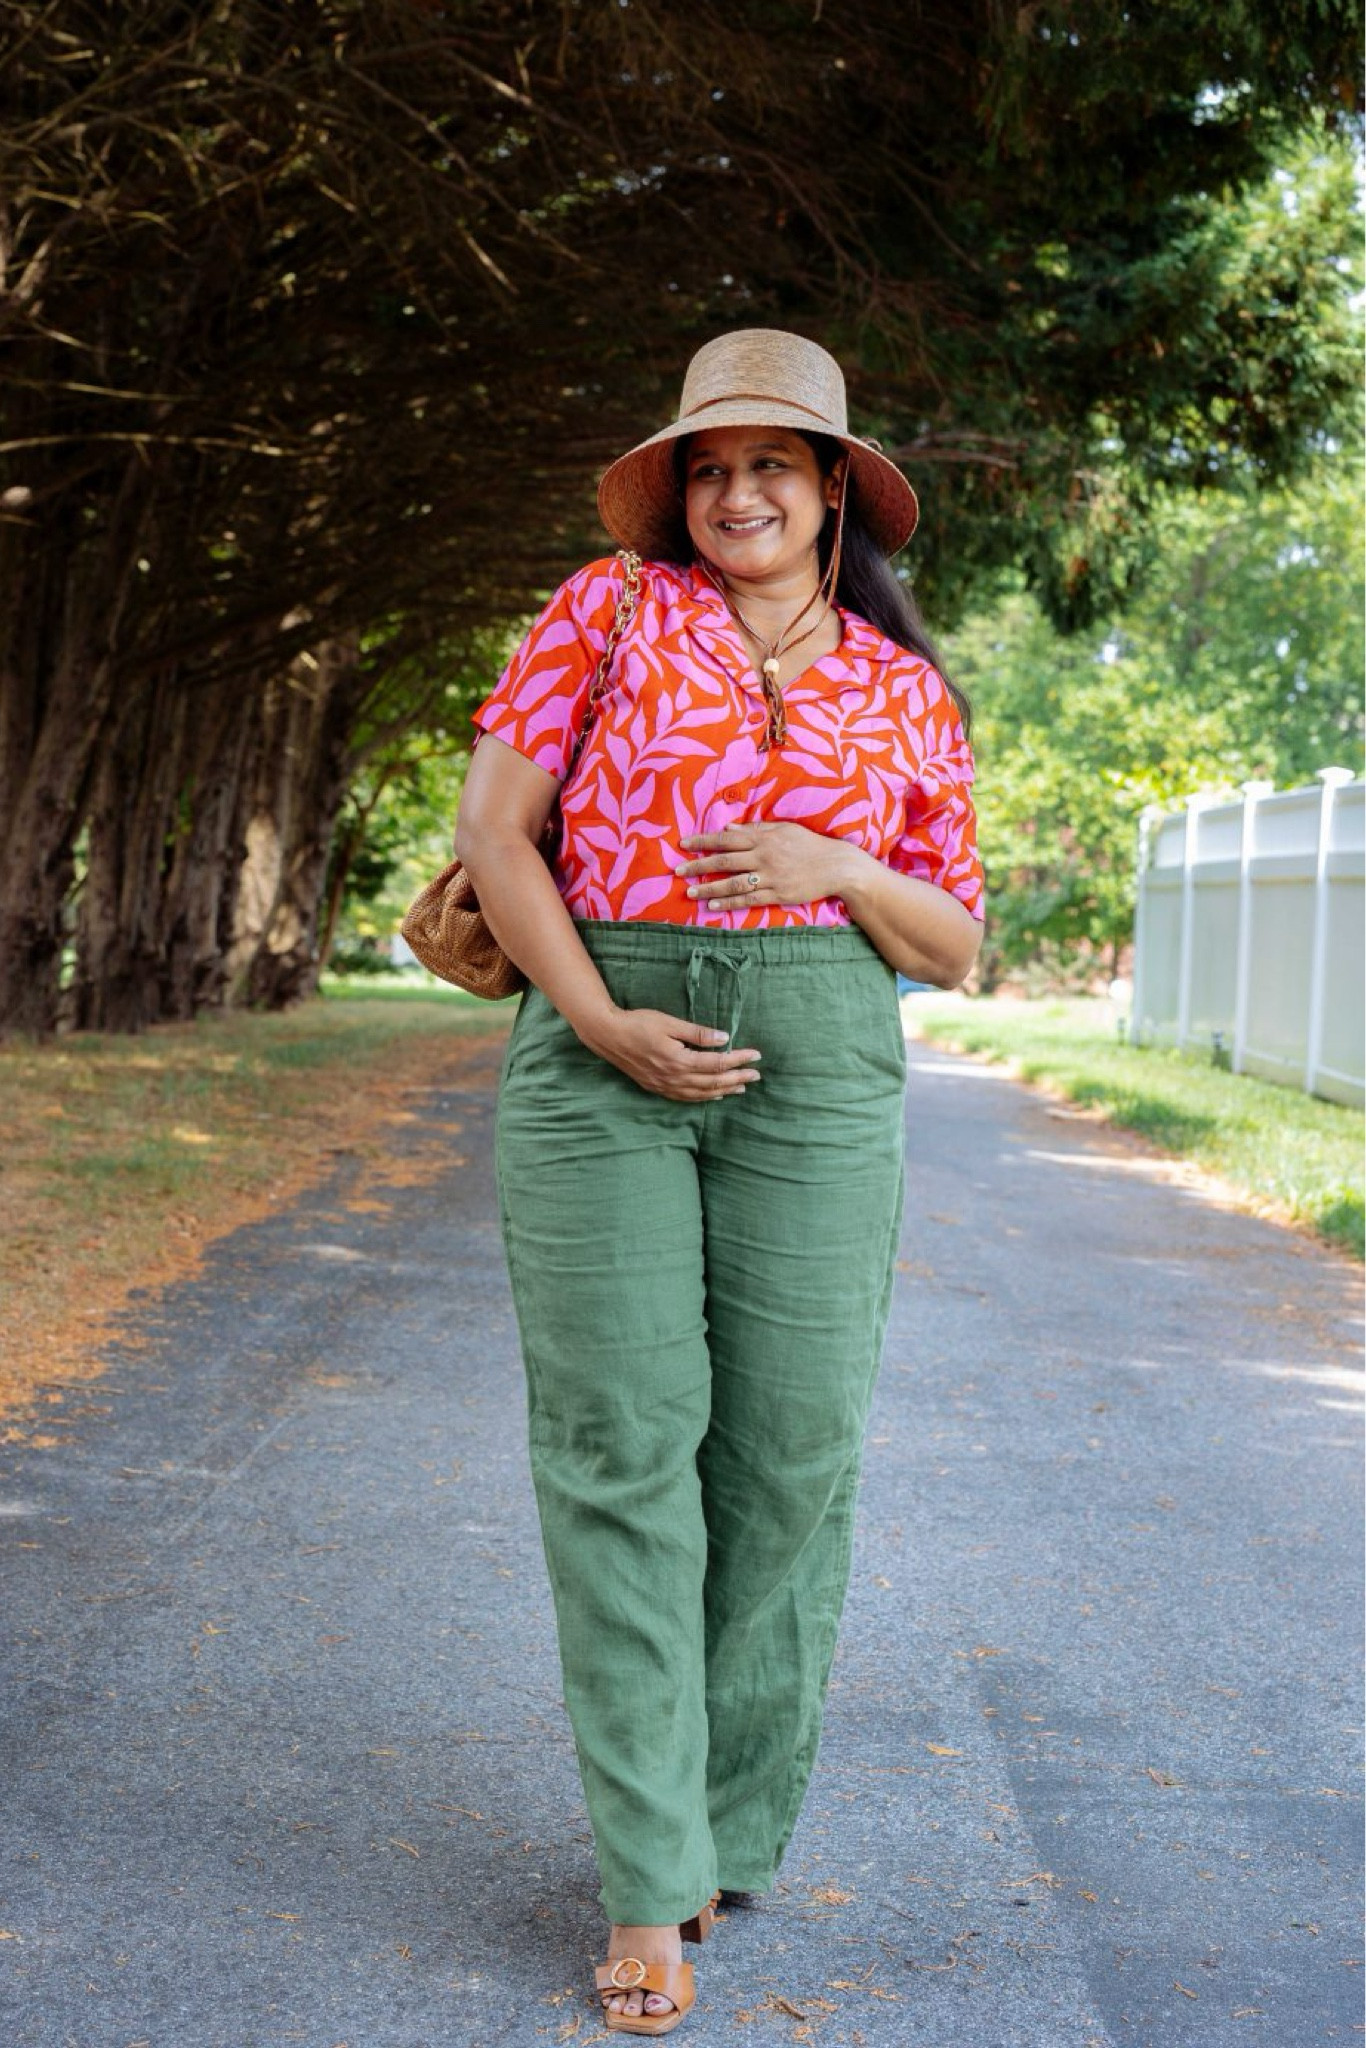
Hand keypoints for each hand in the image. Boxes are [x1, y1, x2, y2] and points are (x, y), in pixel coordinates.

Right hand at [581, 1006, 761, 1101]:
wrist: (608, 1035)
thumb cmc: (638, 1023)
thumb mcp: (670, 1023)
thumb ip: (698, 1033)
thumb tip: (724, 1038)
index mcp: (679, 1060)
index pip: (717, 1063)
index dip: (739, 1060)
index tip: (756, 1056)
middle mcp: (674, 1078)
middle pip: (713, 1082)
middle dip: (737, 1078)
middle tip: (756, 1075)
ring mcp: (665, 1085)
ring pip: (701, 1093)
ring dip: (724, 1090)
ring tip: (741, 1088)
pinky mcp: (657, 1087)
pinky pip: (686, 1097)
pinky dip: (703, 1097)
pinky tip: (713, 1095)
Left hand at [677, 822, 861, 908]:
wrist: (836, 866)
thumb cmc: (809, 844)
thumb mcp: (783, 829)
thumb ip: (755, 829)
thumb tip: (728, 829)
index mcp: (763, 838)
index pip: (726, 839)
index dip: (703, 841)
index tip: (683, 845)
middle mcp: (764, 857)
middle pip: (724, 861)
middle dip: (698, 866)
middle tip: (678, 871)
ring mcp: (770, 877)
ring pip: (733, 883)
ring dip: (709, 888)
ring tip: (691, 892)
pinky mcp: (777, 895)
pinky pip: (748, 900)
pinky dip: (729, 903)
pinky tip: (713, 906)